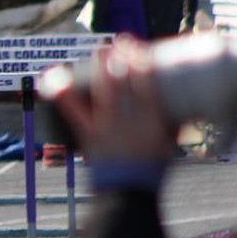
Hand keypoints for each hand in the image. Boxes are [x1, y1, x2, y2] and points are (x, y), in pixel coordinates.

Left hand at [44, 37, 175, 163]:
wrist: (129, 194)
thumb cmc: (152, 172)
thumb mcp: (169, 146)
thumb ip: (172, 125)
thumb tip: (180, 108)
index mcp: (152, 121)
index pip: (147, 84)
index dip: (141, 63)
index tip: (138, 47)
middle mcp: (130, 119)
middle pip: (124, 81)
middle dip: (120, 59)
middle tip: (118, 43)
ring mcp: (108, 126)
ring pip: (104, 90)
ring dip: (101, 67)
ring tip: (99, 51)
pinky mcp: (89, 135)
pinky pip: (75, 111)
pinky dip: (64, 93)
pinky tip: (57, 77)